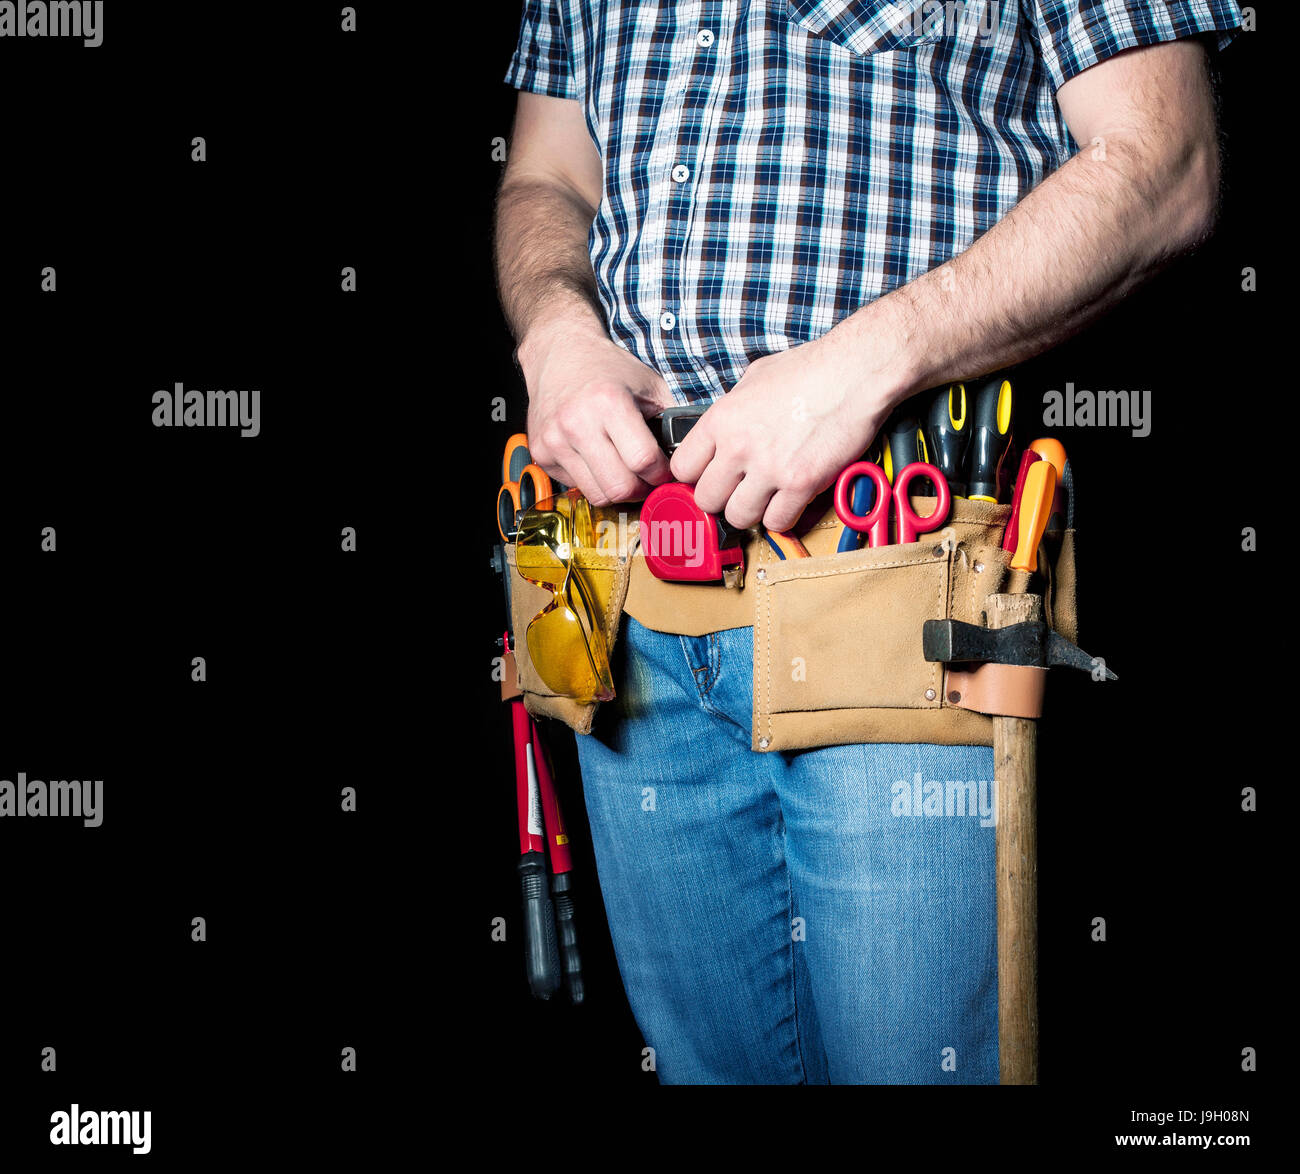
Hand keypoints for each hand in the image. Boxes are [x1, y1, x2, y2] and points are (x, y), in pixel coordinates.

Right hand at [518, 312, 674, 505]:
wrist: (559, 353)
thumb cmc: (608, 368)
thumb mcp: (650, 385)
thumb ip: (671, 419)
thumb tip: (693, 456)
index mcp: (608, 402)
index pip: (643, 461)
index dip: (660, 474)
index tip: (665, 471)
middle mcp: (576, 423)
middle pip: (619, 487)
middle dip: (641, 489)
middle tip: (648, 479)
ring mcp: (554, 440)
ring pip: (598, 495)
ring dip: (617, 490)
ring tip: (626, 473)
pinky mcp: (541, 453)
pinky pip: (576, 486)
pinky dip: (593, 481)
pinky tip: (599, 461)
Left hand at [670, 331, 897, 530]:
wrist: (855, 371)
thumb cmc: (811, 368)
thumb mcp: (755, 378)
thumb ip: (732, 409)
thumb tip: (723, 429)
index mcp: (722, 419)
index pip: (682, 468)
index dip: (696, 477)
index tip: (709, 478)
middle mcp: (738, 446)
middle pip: (706, 500)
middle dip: (722, 499)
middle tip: (740, 491)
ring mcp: (769, 468)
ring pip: (738, 517)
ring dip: (751, 512)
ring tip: (766, 497)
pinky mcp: (801, 484)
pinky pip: (777, 523)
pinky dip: (783, 517)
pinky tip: (791, 500)